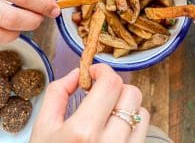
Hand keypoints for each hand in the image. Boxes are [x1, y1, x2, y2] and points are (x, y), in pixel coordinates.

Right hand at [0, 0, 59, 42]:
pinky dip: (6, 33)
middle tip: (40, 16)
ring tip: (22, 19)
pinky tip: (7, 24)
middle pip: (13, 19)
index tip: (54, 9)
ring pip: (4, 35)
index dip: (43, 5)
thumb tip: (45, 3)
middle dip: (33, 20)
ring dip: (19, 30)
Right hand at [31, 64, 149, 142]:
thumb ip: (58, 93)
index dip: (103, 71)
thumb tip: (77, 74)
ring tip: (107, 113)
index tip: (94, 73)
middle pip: (131, 93)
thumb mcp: (43, 127)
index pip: (111, 84)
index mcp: (83, 132)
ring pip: (142, 112)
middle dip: (115, 86)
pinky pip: (143, 132)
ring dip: (125, 105)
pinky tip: (115, 129)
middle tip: (99, 93)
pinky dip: (132, 123)